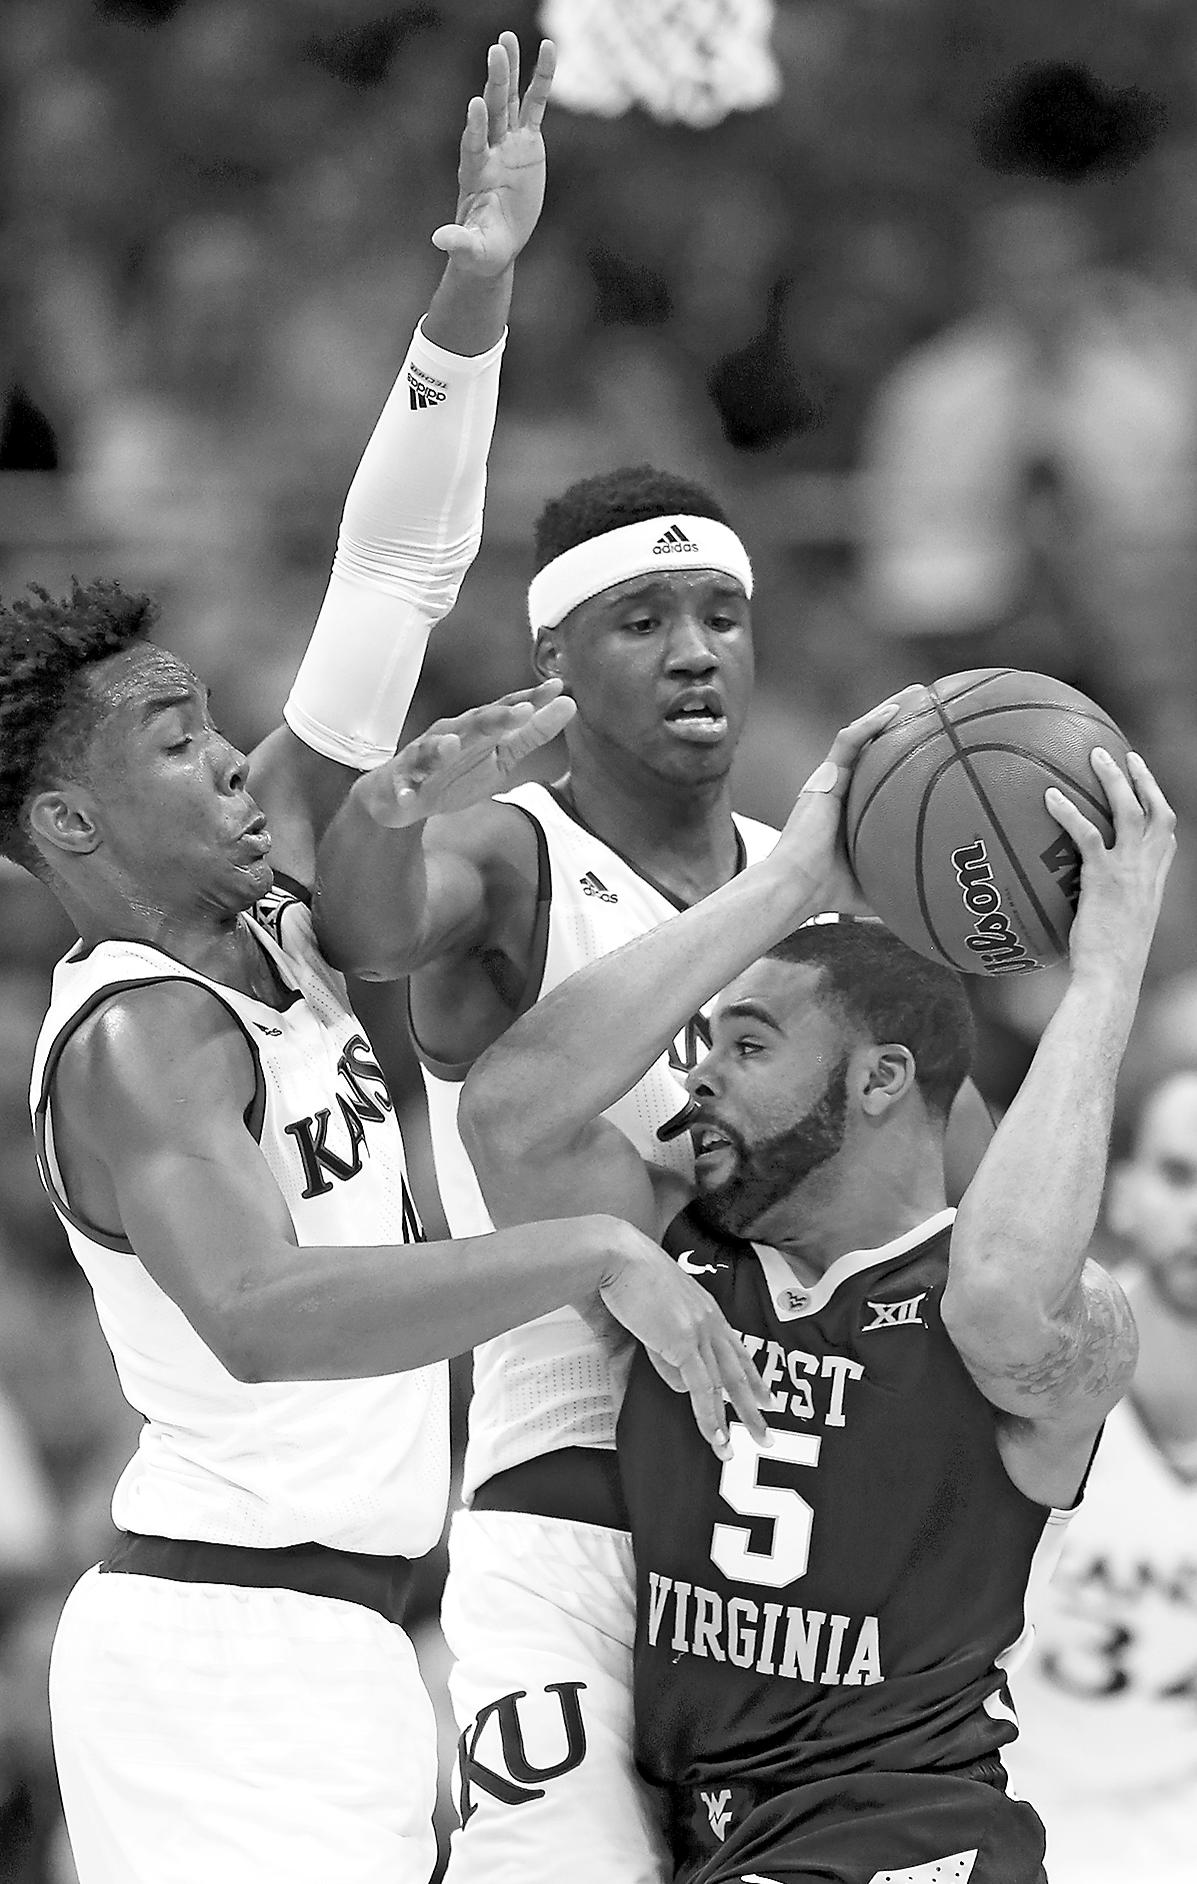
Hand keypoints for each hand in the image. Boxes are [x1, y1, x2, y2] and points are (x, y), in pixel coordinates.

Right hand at [359, 680, 574, 828]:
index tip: (556, 688)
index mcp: (478, 729)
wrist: (404, 796)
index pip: (505, 710)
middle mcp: (451, 734)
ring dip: (441, 747)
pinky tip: (410, 796)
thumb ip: (533, 733)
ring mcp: (424, 757)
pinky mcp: (403, 780)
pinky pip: (404, 784)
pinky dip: (406, 789)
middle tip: (523, 711)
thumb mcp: (502, 755)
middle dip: (495, 717)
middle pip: (473, 724)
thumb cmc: (456, 771)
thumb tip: (568, 704)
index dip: (529, 699)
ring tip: (453, 745)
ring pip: (432, 749)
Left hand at [432, 33, 554, 277]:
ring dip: (510, 70)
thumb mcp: (471, 250)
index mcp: (475, 174)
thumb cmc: (481, 249)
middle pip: (493, 112)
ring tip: (509, 38)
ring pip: (511, 101)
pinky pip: (535, 106)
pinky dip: (541, 79)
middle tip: (496, 50)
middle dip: (495, 83)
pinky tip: (547, 50)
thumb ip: (458, 242)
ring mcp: (508, 144)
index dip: (476, 126)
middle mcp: (490, 151)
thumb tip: (439, 240)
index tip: (476, 104)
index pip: (474, 145)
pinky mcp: (527, 142)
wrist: (494, 242)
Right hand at [593, 1222, 772, 1460]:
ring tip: (731, 1451)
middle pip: (739, 1370)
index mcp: (704, 1307)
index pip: (736, 1347)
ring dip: (729, 1422)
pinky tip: (714, 1437)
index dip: (751, 1374)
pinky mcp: (683, 1342)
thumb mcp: (645, 1321)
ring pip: (723, 1385)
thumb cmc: (621, 1278)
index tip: (765, 1396)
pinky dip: (708, 1416)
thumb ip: (659, 1355)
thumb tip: (671, 1389)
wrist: (613, 1256)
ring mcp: (699, 1330)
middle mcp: (709, 1318)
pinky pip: (702, 1388)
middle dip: (754, 1406)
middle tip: (766, 1433)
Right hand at [773, 687, 923, 912]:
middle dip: (901, 724)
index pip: (882, 773)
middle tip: (932, 708)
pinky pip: (848, 740)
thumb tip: (940, 903)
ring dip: (888, 711)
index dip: (904, 753)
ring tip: (917, 694)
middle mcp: (842, 788)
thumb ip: (903, 884)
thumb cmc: (830, 893)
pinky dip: (870, 723)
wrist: (796, 887)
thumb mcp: (878, 886)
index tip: (934, 742)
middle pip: (874, 746)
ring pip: (861, 734)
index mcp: (853, 808)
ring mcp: (831, 779)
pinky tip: (895, 710)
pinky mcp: (823, 776)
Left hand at [1046, 748, 1175, 984]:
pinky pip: (1087, 834)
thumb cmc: (1106, 966)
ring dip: (1114, 779)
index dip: (1159, 808)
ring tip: (1096, 754)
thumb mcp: (1113, 929)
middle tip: (1126, 756)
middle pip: (1158, 812)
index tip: (1148, 788)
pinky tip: (1049, 796)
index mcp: (1154, 882)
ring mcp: (1130, 872)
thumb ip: (1102, 906)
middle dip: (1145, 780)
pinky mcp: (1104, 878)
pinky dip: (1069, 812)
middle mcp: (1149, 872)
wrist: (1110, 980)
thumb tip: (1073, 901)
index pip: (1166, 837)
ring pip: (1130, 811)